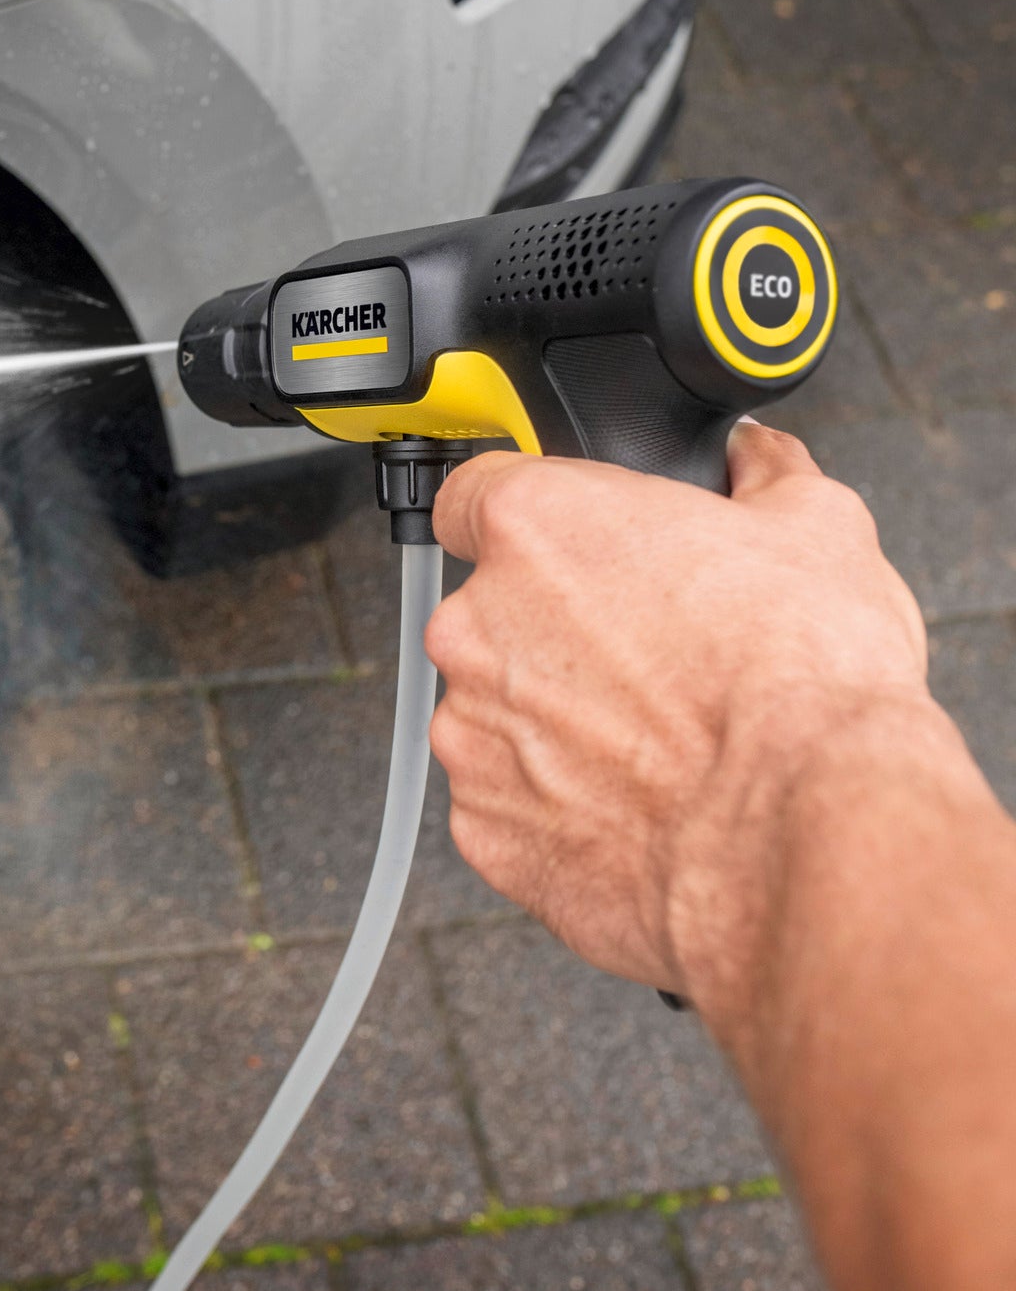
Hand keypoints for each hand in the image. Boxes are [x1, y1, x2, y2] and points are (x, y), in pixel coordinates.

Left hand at [426, 421, 941, 1025]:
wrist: (805, 832)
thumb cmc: (803, 682)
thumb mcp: (816, 527)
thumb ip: (763, 472)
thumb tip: (756, 457)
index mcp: (536, 526)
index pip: (476, 495)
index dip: (534, 521)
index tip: (574, 547)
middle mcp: (478, 626)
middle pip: (493, 613)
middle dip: (558, 631)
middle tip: (652, 656)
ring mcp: (473, 735)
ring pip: (501, 713)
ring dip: (559, 723)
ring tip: (660, 742)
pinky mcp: (486, 832)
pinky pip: (509, 804)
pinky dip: (561, 807)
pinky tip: (644, 805)